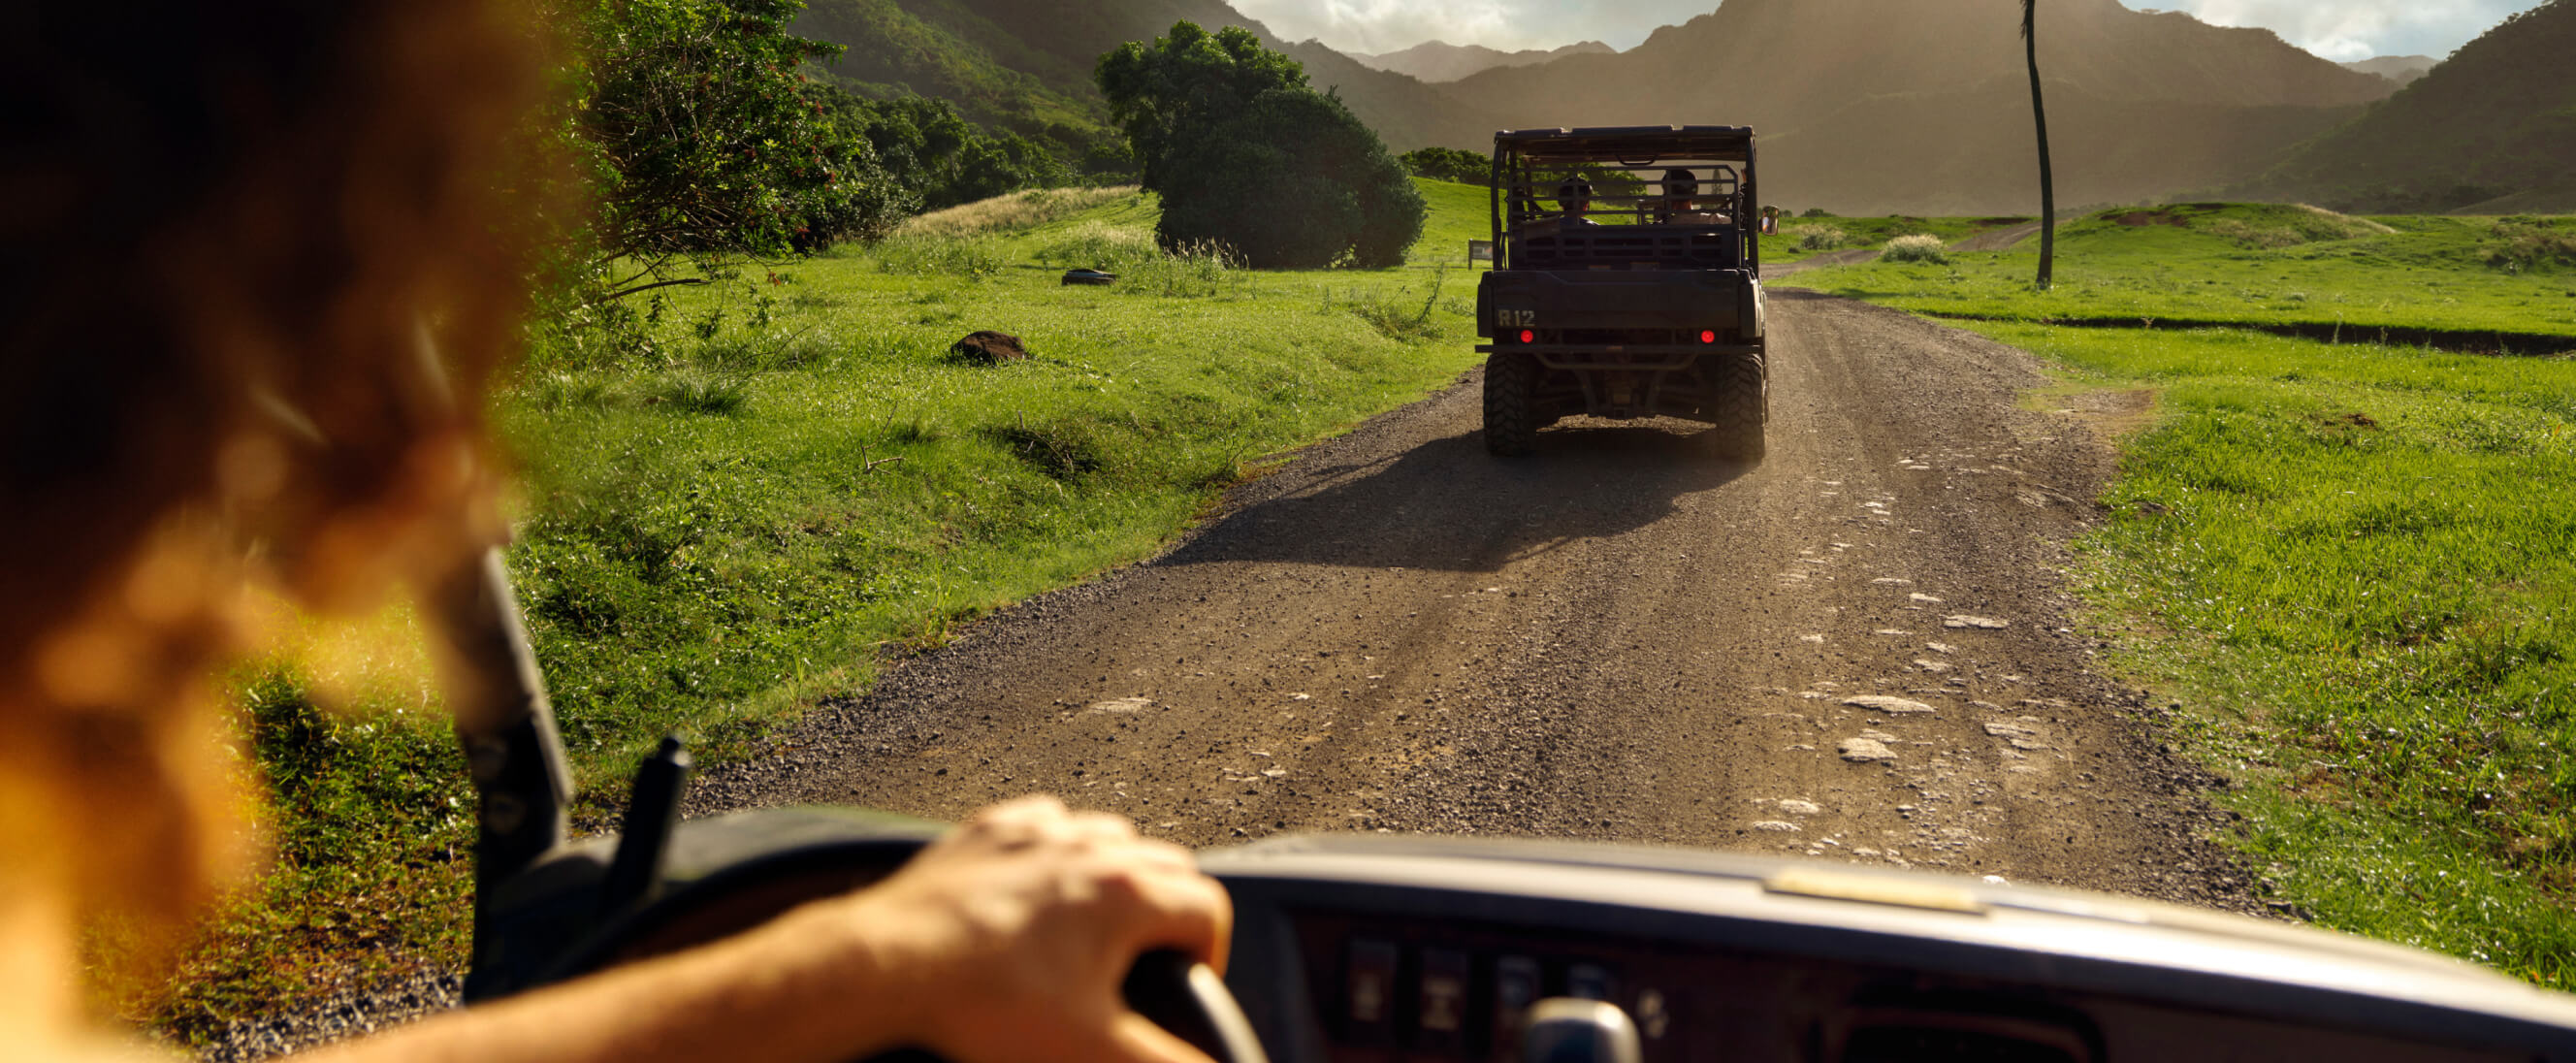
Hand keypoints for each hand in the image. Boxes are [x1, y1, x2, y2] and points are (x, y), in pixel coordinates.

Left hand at [820, 797, 1232, 1062]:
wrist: (890, 964)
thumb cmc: (986, 1003)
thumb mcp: (1090, 1049)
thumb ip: (1164, 1061)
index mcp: (1126, 894)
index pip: (1208, 908)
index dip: (1209, 954)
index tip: (1185, 983)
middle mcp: (1089, 848)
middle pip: (1169, 865)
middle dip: (1172, 909)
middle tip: (1151, 958)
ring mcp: (1036, 833)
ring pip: (1108, 835)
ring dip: (1118, 873)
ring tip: (1098, 924)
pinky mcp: (988, 830)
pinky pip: (1044, 822)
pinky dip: (1055, 848)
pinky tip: (1037, 888)